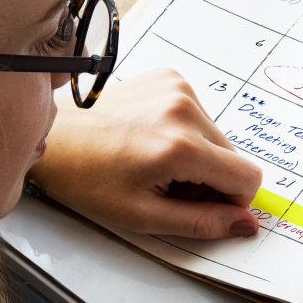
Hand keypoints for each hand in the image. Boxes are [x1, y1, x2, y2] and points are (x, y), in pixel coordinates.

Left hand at [29, 69, 262, 238]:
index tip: (201, 205)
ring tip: (156, 161)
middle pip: (233, 157)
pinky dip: (185, 132)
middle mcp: (184, 109)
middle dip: (210, 179)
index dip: (231, 201)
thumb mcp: (143, 215)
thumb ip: (202, 223)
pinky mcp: (170, 77)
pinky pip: (200, 115)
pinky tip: (153, 137)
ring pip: (218, 137)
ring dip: (198, 155)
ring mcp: (178, 88)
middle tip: (169, 185)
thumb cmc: (87, 178)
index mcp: (180, 146)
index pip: (247, 178)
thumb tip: (245, 224)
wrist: (54, 137)